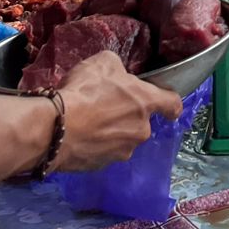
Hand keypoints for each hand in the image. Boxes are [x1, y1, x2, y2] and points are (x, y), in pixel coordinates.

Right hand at [53, 52, 182, 170]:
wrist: (56, 128)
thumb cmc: (84, 91)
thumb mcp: (103, 63)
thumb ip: (118, 68)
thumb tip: (118, 76)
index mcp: (146, 103)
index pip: (173, 104)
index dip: (170, 104)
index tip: (166, 106)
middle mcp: (141, 130)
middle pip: (142, 123)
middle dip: (127, 116)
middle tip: (105, 106)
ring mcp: (122, 151)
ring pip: (123, 139)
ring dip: (111, 132)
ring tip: (87, 122)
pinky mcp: (102, 166)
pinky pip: (103, 152)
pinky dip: (95, 145)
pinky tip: (78, 136)